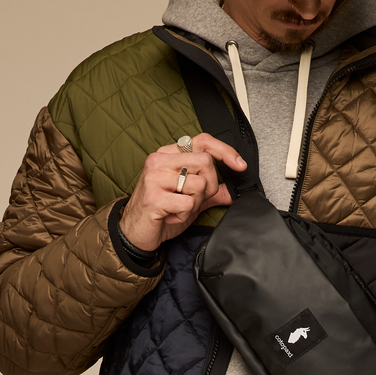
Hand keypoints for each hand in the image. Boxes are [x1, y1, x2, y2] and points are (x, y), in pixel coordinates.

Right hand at [119, 134, 247, 251]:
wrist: (135, 234)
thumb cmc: (161, 213)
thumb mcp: (191, 199)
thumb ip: (211, 191)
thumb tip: (234, 190)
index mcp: (168, 155)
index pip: (202, 141)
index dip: (225, 151)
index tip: (240, 165)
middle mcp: (159, 160)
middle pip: (205, 162)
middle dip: (209, 186)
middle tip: (194, 199)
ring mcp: (154, 177)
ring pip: (199, 184)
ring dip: (195, 204)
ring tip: (178, 209)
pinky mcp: (153, 197)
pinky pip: (188, 203)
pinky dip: (184, 215)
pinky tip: (171, 217)